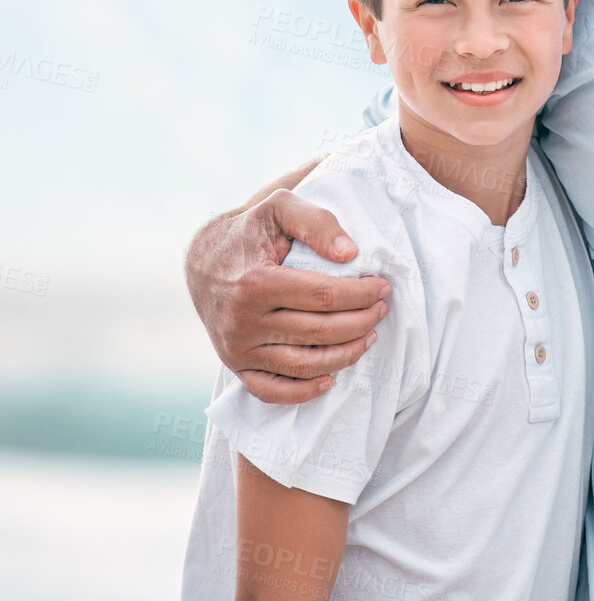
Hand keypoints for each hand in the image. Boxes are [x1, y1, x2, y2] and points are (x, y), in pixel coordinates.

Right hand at [185, 185, 390, 404]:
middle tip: (382, 309)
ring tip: (369, 336)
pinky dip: (303, 392)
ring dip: (346, 355)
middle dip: (362, 321)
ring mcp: (237, 348)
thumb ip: (316, 222)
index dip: (362, 294)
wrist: (202, 260)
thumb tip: (350, 253)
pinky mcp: (234, 365)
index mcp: (256, 282)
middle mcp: (243, 321)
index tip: (383, 287)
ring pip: (303, 365)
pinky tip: (330, 379)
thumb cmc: (249, 231)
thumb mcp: (280, 207)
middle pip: (320, 332)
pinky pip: (270, 391)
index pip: (325, 296)